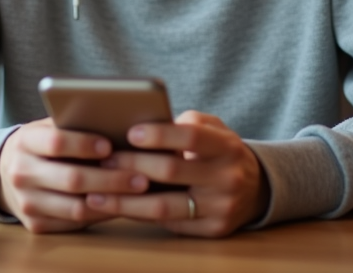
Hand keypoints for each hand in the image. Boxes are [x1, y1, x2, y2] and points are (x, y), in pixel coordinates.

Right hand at [0, 118, 150, 232]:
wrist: (6, 173)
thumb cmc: (42, 144)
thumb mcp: (48, 128)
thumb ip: (74, 126)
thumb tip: (119, 127)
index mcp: (24, 142)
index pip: (56, 142)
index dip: (85, 144)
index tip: (110, 145)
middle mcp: (20, 174)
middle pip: (71, 179)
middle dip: (110, 179)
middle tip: (141, 177)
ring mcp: (26, 203)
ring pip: (75, 207)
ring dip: (111, 201)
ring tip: (137, 194)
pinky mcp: (35, 225)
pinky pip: (74, 223)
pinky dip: (100, 214)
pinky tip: (120, 205)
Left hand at [84, 111, 269, 237]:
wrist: (256, 188)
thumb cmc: (220, 152)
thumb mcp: (214, 129)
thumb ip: (186, 123)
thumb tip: (144, 123)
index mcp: (227, 147)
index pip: (191, 137)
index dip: (159, 135)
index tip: (129, 132)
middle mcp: (228, 178)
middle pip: (171, 171)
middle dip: (131, 165)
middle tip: (103, 160)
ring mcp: (221, 208)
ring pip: (164, 206)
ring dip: (125, 201)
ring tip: (96, 194)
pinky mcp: (212, 230)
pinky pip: (168, 223)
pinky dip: (138, 215)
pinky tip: (116, 208)